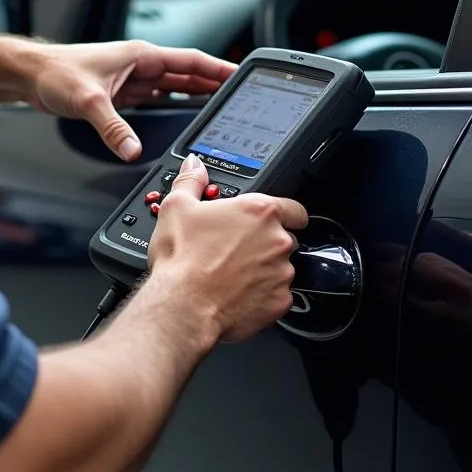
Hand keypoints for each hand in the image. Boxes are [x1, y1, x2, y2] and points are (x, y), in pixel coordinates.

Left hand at [27, 40, 234, 159]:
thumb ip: (112, 128)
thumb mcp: (88, 101)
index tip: (242, 75)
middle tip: (242, 97)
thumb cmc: (55, 73)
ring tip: (222, 106)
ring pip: (174, 85)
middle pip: (188, 73)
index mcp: (141, 55)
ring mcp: (132, 78)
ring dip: (197, 94)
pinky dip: (174, 104)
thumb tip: (132, 151)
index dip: (219, 68)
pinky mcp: (122, 93)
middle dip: (215, 84)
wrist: (30, 75)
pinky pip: (157, 97)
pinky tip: (185, 114)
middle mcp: (140, 65)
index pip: (191, 60)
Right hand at [147, 154, 308, 343]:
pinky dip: (261, 295)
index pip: (294, 209)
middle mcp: (277, 241)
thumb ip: (191, 181)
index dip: (285, 215)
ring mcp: (281, 274)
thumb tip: (194, 166)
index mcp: (259, 211)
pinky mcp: (279, 303)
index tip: (271, 221)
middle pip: (285, 238)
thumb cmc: (182, 257)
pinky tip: (236, 293)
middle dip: (266, 243)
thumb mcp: (177, 207)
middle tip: (236, 249)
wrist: (183, 305)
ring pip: (280, 268)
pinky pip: (276, 296)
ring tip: (232, 273)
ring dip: (263, 270)